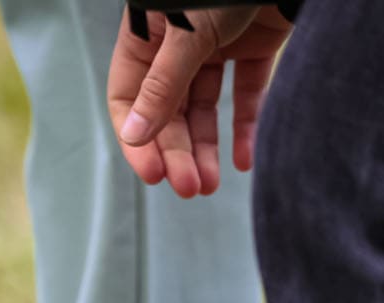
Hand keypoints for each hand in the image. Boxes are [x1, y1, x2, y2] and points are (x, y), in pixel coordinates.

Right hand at [107, 5, 293, 194]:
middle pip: (168, 110)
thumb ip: (163, 85)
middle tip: (190, 187)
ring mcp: (215, 46)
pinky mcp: (253, 47)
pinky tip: (243, 160)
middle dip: (177, 150)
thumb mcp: (189, 34)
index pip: (129, 98)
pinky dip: (244, 127)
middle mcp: (178, 44)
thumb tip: (135, 135)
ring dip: (205, 147)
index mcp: (148, 36)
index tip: (154, 173)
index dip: (138, 139)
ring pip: (204, 108)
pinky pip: (245, 94)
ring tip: (209, 185)